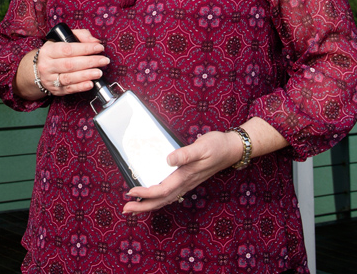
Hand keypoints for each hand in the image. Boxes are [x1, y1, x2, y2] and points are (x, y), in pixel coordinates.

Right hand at [17, 28, 108, 99]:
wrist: (38, 71)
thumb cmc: (54, 54)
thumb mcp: (63, 40)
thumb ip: (80, 36)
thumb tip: (95, 42)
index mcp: (48, 51)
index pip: (68, 49)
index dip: (85, 48)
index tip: (99, 48)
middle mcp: (47, 65)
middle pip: (70, 64)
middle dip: (89, 62)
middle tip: (104, 60)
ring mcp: (50, 79)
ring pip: (69, 78)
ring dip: (86, 75)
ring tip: (99, 72)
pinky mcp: (56, 90)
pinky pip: (69, 89)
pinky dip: (81, 87)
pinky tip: (90, 84)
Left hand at [122, 130, 242, 212]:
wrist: (231, 150)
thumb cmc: (216, 146)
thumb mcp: (201, 147)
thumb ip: (185, 154)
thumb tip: (168, 160)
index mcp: (186, 176)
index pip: (162, 190)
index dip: (145, 193)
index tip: (130, 191)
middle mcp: (185, 183)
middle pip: (161, 200)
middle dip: (143, 206)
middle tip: (125, 209)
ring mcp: (187, 183)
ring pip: (165, 199)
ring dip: (148, 205)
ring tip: (133, 208)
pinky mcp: (187, 180)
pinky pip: (170, 194)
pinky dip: (157, 198)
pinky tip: (151, 198)